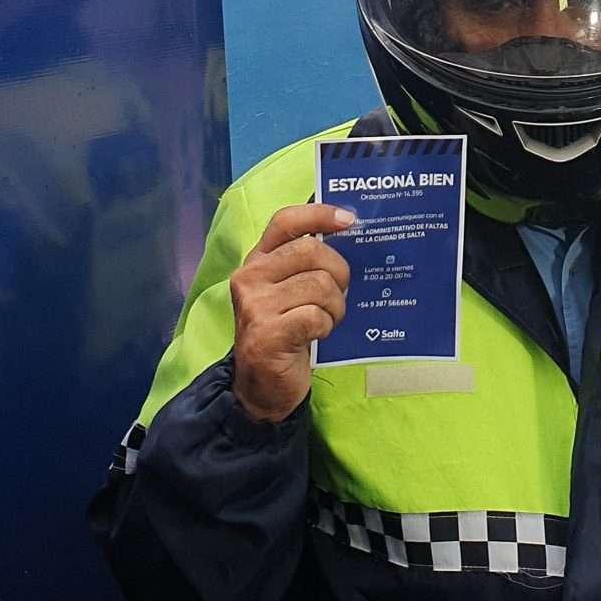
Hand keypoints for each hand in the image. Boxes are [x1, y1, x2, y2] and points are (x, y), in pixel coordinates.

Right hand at [230, 204, 354, 422]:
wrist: (262, 386)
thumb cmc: (285, 331)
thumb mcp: (289, 291)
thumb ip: (307, 265)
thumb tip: (350, 236)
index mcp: (257, 260)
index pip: (285, 221)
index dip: (319, 214)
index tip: (348, 220)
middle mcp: (250, 277)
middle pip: (312, 251)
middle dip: (339, 272)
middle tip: (339, 293)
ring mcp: (255, 306)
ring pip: (320, 286)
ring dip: (335, 306)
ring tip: (327, 319)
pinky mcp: (266, 334)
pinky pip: (316, 316)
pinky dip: (326, 326)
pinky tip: (316, 335)